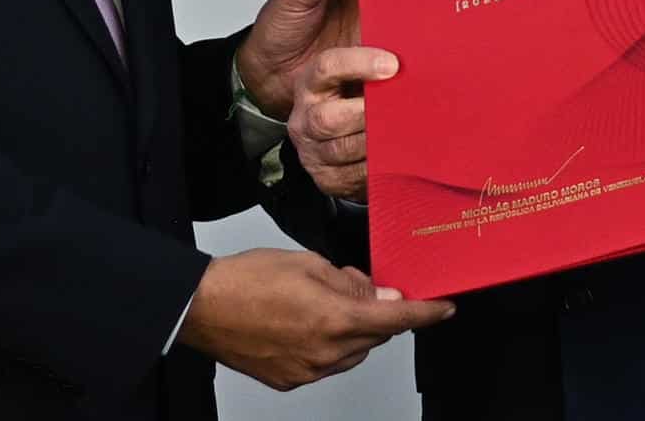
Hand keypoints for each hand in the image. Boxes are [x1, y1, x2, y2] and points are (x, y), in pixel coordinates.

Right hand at [175, 248, 452, 389]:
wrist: (200, 307)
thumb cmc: (246, 279)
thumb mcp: (309, 264)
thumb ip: (351, 283)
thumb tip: (379, 293)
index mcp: (334, 319)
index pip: (396, 318)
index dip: (426, 312)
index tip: (444, 308)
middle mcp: (325, 352)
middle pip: (375, 336)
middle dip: (377, 311)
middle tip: (358, 286)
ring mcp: (307, 371)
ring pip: (352, 352)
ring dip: (353, 329)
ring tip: (323, 301)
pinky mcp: (290, 380)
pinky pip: (326, 364)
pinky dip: (328, 344)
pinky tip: (307, 322)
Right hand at [290, 46, 397, 201]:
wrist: (338, 131)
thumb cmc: (358, 90)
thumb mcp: (357, 61)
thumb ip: (369, 39)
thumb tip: (396, 11)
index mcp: (311, 82)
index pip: (327, 67)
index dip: (360, 64)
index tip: (393, 64)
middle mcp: (305, 117)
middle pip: (329, 119)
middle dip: (368, 115)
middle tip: (403, 109)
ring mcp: (313, 150)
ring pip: (343, 150)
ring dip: (377, 142)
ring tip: (407, 132)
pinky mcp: (327, 178)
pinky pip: (353, 177)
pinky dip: (378, 168)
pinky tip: (399, 156)